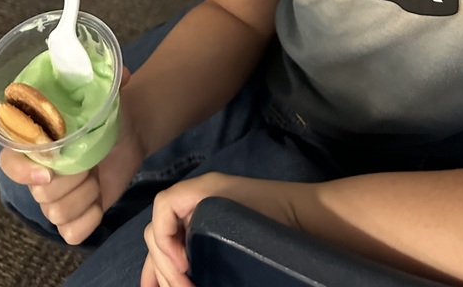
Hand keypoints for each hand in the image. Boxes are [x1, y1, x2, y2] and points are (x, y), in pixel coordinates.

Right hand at [0, 66, 146, 244]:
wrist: (129, 130)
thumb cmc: (107, 109)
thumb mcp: (105, 91)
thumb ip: (109, 78)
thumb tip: (125, 74)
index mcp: (33, 140)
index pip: (9, 162)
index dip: (24, 171)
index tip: (49, 170)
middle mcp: (35, 171)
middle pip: (39, 193)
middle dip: (72, 180)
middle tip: (91, 162)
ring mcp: (53, 196)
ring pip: (55, 214)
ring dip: (85, 196)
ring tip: (97, 175)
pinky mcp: (72, 216)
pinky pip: (71, 234)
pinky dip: (89, 220)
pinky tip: (99, 199)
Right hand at [141, 172, 298, 286]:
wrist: (304, 219)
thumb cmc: (275, 216)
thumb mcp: (240, 220)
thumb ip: (204, 230)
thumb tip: (181, 266)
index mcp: (201, 190)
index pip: (164, 206)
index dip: (165, 238)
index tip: (184, 266)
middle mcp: (194, 202)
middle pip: (158, 231)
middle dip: (164, 265)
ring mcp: (197, 220)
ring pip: (163, 245)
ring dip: (161, 272)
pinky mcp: (204, 237)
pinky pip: (175, 251)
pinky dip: (163, 269)